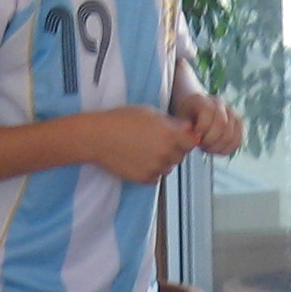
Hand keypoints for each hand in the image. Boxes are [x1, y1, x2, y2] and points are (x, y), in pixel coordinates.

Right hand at [79, 105, 200, 184]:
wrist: (97, 137)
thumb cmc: (121, 120)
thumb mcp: (149, 113)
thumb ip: (170, 123)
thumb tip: (186, 129)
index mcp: (170, 134)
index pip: (192, 141)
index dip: (186, 138)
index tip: (178, 135)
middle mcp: (166, 153)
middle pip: (181, 155)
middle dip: (173, 148)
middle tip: (155, 140)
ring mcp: (156, 167)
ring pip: (168, 166)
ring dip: (162, 160)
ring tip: (144, 149)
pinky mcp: (145, 178)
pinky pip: (156, 176)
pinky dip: (151, 170)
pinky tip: (138, 158)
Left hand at [173, 87, 244, 155]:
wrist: (194, 110)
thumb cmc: (184, 117)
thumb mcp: (178, 120)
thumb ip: (184, 128)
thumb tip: (197, 138)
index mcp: (201, 99)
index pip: (208, 110)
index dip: (202, 127)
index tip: (195, 136)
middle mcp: (219, 103)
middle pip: (222, 123)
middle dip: (210, 140)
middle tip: (201, 145)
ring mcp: (230, 112)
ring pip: (231, 133)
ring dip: (218, 146)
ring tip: (208, 147)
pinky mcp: (238, 123)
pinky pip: (238, 139)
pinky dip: (228, 149)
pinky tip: (218, 151)